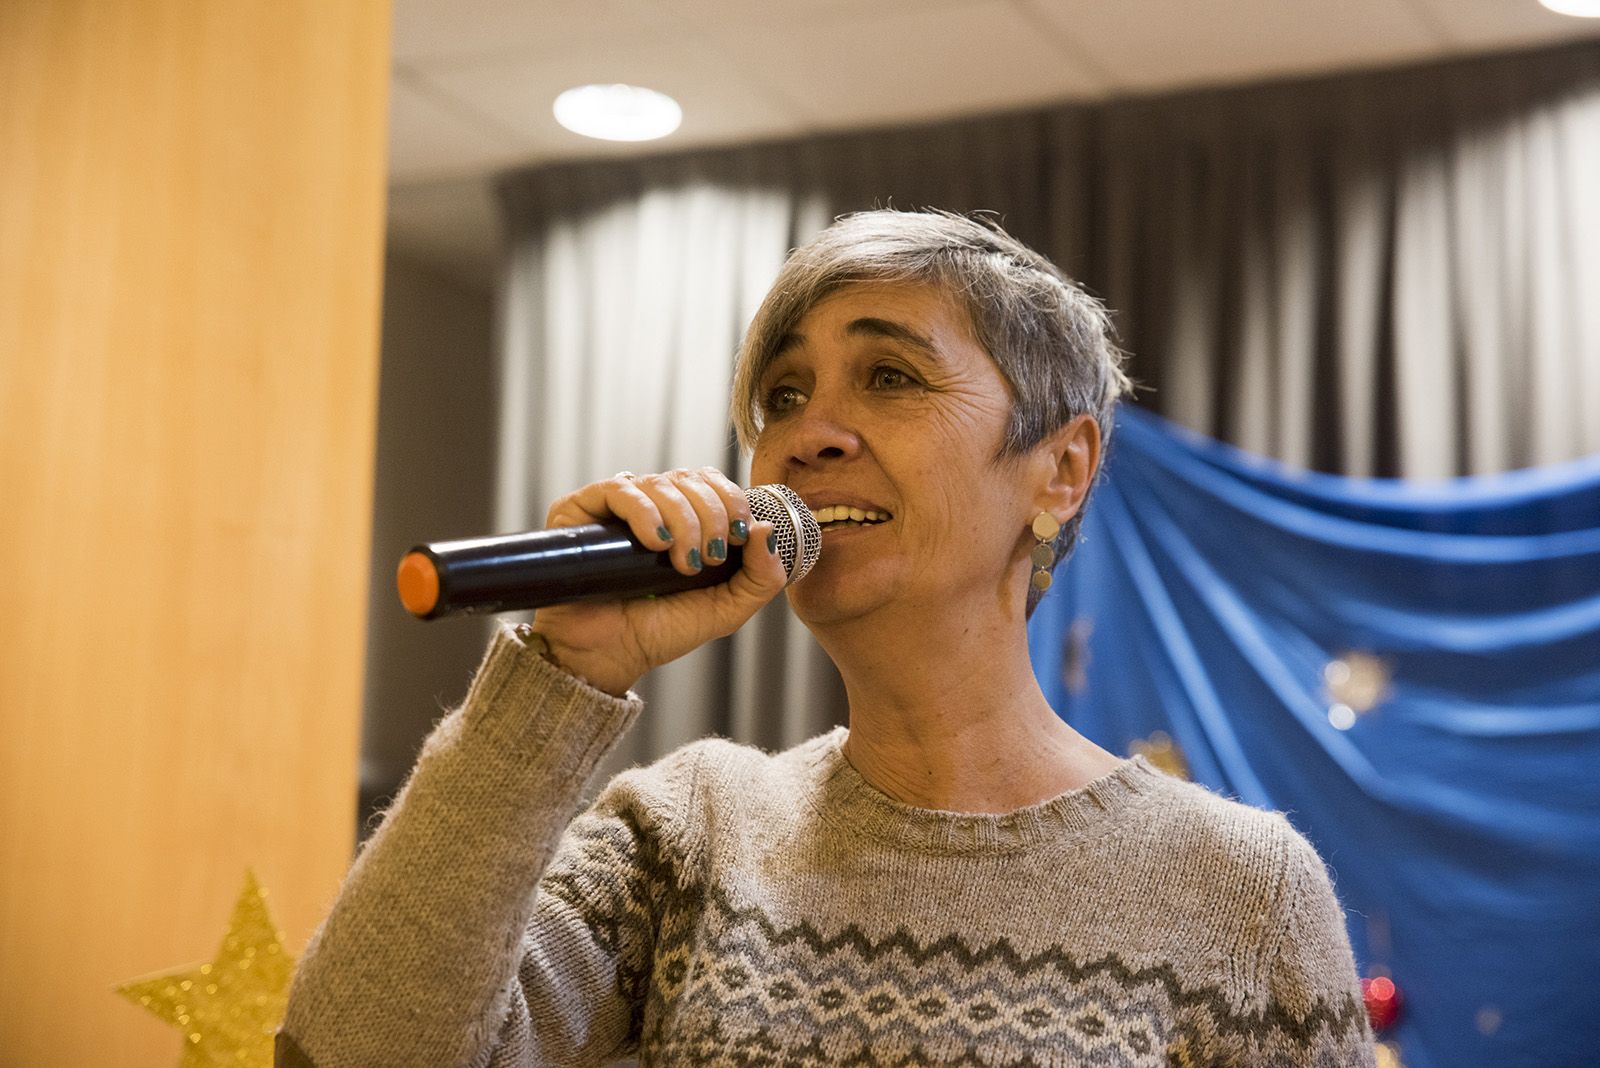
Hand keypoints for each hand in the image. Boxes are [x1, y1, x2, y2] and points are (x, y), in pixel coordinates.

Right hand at [527, 468, 788, 696]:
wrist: (609, 656)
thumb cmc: (661, 632)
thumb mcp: (726, 609)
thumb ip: (761, 577)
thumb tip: (768, 529)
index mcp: (684, 519)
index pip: (713, 483)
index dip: (732, 501)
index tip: (739, 537)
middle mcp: (650, 505)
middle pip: (691, 479)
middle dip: (711, 516)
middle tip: (709, 558)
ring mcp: (616, 506)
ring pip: (661, 483)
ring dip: (683, 520)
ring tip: (683, 563)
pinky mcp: (581, 510)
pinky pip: (619, 490)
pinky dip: (645, 512)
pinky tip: (656, 542)